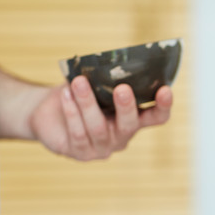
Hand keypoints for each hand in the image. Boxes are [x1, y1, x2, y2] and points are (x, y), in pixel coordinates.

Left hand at [30, 75, 171, 160]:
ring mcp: (103, 147)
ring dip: (88, 103)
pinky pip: (78, 133)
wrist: (48, 114)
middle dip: (126, 106)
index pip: (156, 117)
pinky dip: (71, 112)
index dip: (163, 106)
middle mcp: (122, 136)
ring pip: (98, 127)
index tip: (165, 90)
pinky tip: (66, 95)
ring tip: (79, 83)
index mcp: (133, 119)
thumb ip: (105, 79)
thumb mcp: (95, 85)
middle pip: (130, 125)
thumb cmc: (78, 96)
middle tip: (122, 89)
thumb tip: (108, 61)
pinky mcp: (81, 153)